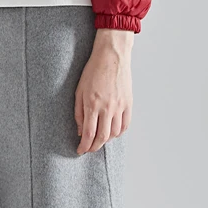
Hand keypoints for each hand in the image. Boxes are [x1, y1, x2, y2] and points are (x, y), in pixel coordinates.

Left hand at [74, 28, 132, 152]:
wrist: (112, 56)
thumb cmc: (93, 71)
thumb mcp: (79, 91)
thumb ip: (79, 113)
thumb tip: (80, 131)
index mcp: (92, 104)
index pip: (89, 134)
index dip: (84, 146)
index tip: (80, 150)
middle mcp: (107, 108)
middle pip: (102, 137)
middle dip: (94, 147)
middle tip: (89, 149)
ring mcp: (120, 106)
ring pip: (115, 133)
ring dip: (106, 140)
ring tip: (99, 139)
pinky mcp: (128, 103)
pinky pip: (125, 124)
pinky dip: (119, 132)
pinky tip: (113, 132)